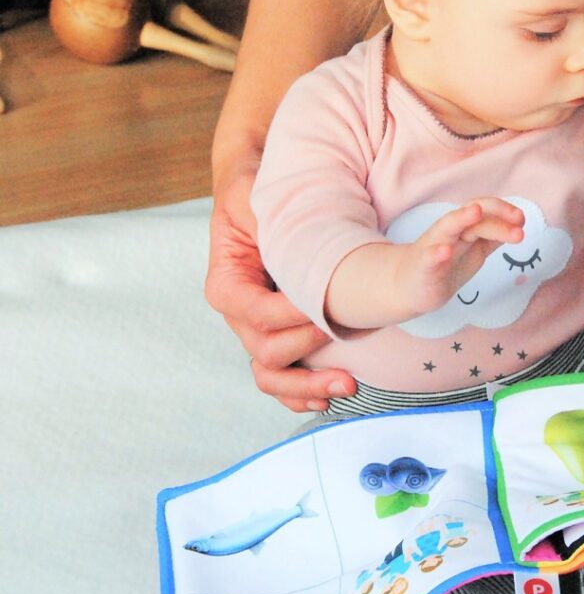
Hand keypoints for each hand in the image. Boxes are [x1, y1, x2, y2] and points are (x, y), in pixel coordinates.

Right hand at [205, 162, 355, 411]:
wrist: (261, 200)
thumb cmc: (255, 195)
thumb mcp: (252, 197)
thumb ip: (264, 220)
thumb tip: (285, 238)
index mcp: (227, 285)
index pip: (257, 313)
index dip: (291, 316)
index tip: (325, 308)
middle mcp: (240, 315)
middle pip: (265, 352)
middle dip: (307, 357)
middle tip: (346, 352)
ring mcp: (260, 331)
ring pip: (273, 374)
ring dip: (307, 386)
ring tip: (346, 386)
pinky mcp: (281, 337)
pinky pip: (285, 377)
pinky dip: (303, 393)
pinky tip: (329, 397)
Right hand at [396, 198, 525, 315]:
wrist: (410, 287)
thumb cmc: (446, 266)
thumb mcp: (475, 250)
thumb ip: (493, 237)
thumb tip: (518, 226)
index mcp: (464, 228)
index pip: (485, 210)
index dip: (503, 211)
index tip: (522, 219)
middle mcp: (449, 232)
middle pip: (472, 215)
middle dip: (495, 216)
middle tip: (519, 221)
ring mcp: (434, 247)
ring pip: (447, 227)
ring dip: (461, 218)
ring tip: (475, 212)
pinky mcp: (423, 267)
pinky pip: (428, 257)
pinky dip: (437, 253)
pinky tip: (446, 251)